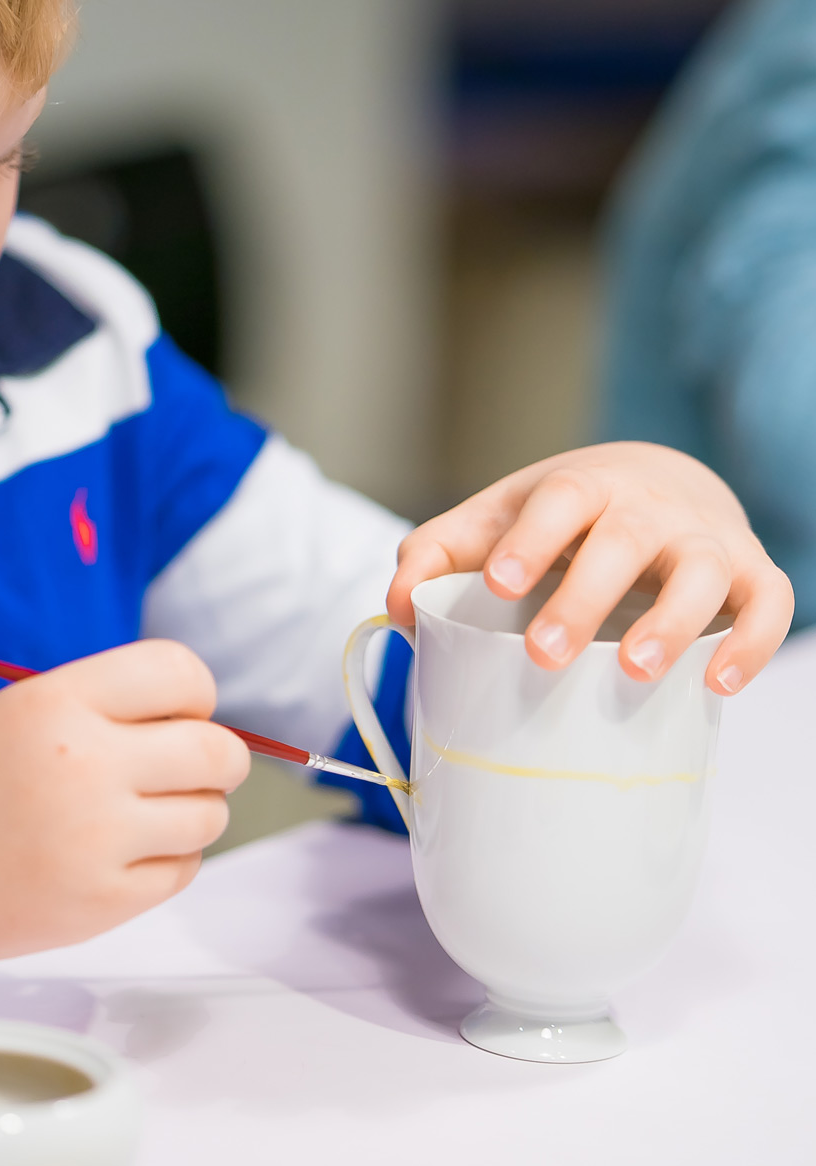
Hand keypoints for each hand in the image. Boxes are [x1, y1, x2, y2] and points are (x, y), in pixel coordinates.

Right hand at [0, 640, 247, 977]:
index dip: (194, 693)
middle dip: (214, 756)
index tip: (179, 712)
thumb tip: (197, 717)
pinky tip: (119, 852)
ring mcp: (98, 839)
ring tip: (139, 814)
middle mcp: (86, 765)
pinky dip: (167, 859)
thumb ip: (102, 704)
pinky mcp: (103, 901)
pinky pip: (184, 868)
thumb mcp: (15, 710)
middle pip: (217, 750)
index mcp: (58, 702)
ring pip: (210, 815)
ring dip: (190, 811)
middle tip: (185, 767)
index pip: (182, 672)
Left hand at [387, 442, 792, 693]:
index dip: (530, 539)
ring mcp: (704, 540)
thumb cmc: (560, 516)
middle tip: (544, 654)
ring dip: (674, 622)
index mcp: (581, 487)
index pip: (558, 501)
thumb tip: (396, 610)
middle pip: (623, 541)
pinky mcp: (749, 575)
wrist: (654, 482)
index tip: (497, 581)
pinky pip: (768, 603)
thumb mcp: (493, 521)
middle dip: (585, 597)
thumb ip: (434, 555)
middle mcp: (648, 507)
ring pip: (702, 572)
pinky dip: (752, 641)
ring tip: (633, 671)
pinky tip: (717, 683)